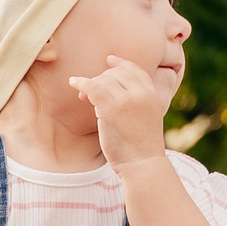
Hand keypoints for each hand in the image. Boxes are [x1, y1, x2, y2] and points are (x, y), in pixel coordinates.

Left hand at [67, 54, 177, 170]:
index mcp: (152, 94)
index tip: (109, 60)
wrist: (143, 164)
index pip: (136, 70)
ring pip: (104, 80)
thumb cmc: (141, 149)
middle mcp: (142, 93)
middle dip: (102, 78)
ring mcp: (127, 99)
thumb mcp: (145, 120)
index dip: (121, 63)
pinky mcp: (112, 108)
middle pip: (117, 73)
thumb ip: (135, 103)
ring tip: (83, 97)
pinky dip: (81, 84)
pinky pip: (92, 87)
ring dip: (91, 85)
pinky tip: (74, 83)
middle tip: (90, 90)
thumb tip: (109, 94)